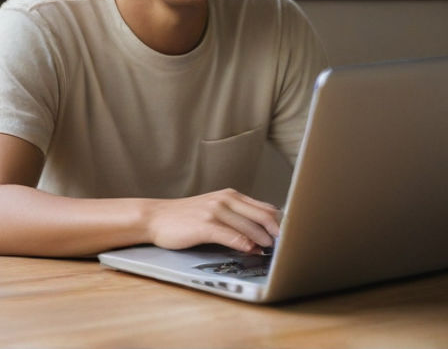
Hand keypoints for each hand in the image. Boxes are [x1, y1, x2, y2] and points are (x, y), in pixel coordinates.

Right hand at [145, 188, 280, 252]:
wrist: (157, 217)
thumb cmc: (186, 217)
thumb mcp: (215, 210)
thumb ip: (238, 219)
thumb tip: (262, 237)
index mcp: (230, 195)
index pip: (265, 207)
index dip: (280, 222)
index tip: (290, 235)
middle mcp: (225, 199)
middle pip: (262, 215)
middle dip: (277, 231)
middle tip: (288, 244)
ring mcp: (214, 211)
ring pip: (249, 226)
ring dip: (263, 240)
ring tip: (271, 250)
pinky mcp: (204, 225)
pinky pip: (230, 235)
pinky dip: (243, 244)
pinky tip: (250, 250)